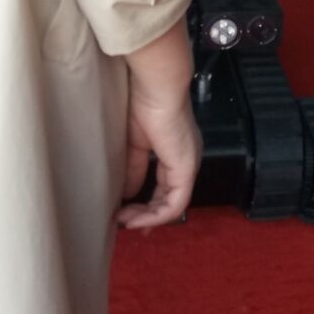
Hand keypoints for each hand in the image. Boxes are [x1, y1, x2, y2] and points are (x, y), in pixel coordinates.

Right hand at [118, 20, 200, 230]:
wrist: (155, 87)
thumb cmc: (141, 104)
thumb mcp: (132, 142)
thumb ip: (133, 168)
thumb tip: (128, 193)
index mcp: (174, 149)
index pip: (165, 184)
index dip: (147, 203)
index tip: (124, 215)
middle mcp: (185, 159)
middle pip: (170, 197)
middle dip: (148, 216)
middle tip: (126, 226)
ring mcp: (188, 164)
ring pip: (174, 204)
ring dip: (149, 217)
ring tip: (125, 222)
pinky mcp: (186, 168)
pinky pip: (176, 202)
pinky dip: (156, 215)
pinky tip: (136, 219)